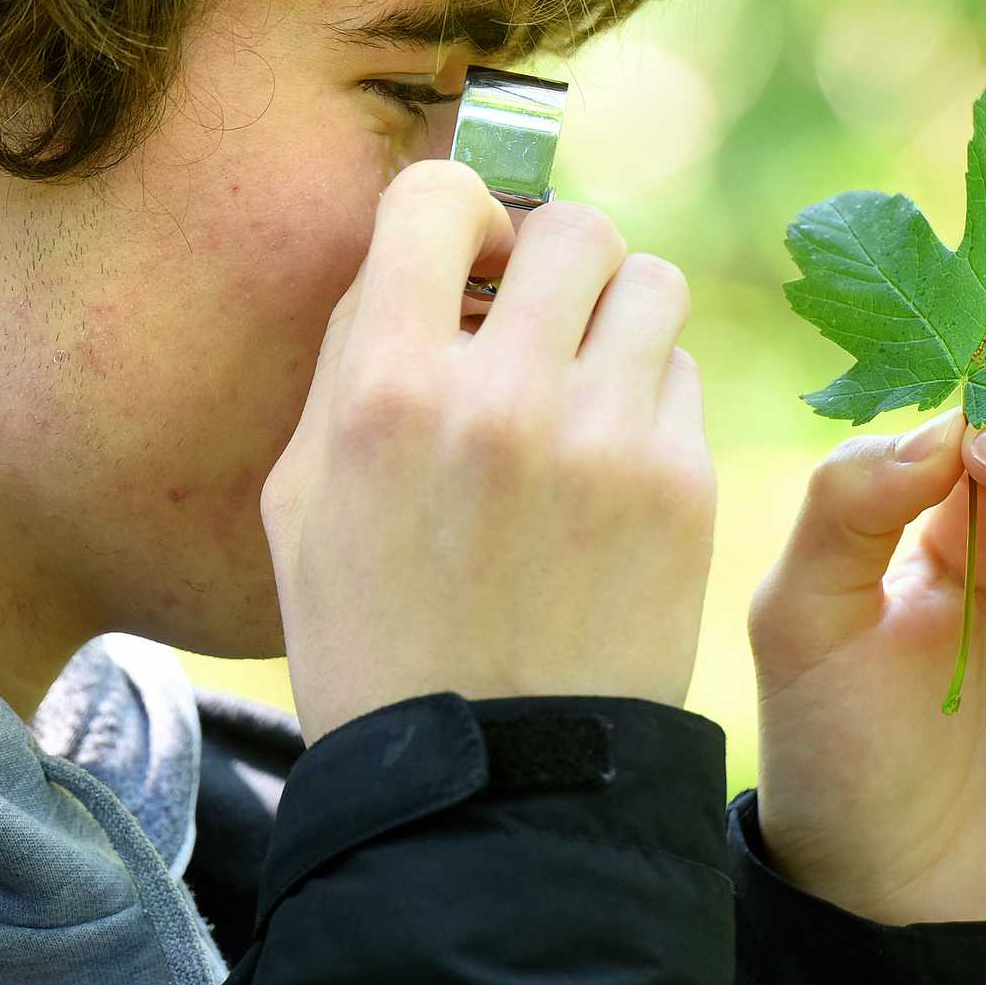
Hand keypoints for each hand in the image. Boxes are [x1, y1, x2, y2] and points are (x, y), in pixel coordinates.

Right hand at [262, 159, 715, 746]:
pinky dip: (648, 399)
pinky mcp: (681, 487)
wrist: (485, 787)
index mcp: (388, 390)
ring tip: (584, 380)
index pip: (438, 197)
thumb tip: (416, 257)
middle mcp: (503, 396)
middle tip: (536, 318)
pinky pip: (682, 377)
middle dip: (552, 259)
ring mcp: (605, 439)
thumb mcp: (303, 498)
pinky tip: (610, 467)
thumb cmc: (373, 641)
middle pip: (572, 227)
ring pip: (652, 285)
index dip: (458, 214)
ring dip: (616, 315)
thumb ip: (354, 359)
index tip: (466, 263)